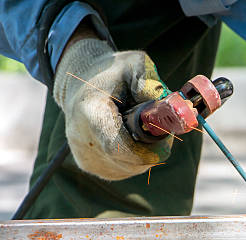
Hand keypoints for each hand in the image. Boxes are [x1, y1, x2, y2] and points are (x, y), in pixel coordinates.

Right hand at [53, 37, 171, 179]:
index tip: (163, 140)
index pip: (118, 147)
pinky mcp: (89, 165)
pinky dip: (133, 159)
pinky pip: (122, 170)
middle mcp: (83, 140)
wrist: (82, 85)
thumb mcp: (134, 64)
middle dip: (151, 149)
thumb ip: (149, 82)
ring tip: (140, 130)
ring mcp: (86, 156)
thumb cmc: (112, 74)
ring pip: (129, 168)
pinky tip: (129, 139)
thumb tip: (162, 105)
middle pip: (129, 161)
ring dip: (143, 154)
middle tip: (159, 129)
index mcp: (91, 113)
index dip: (145, 150)